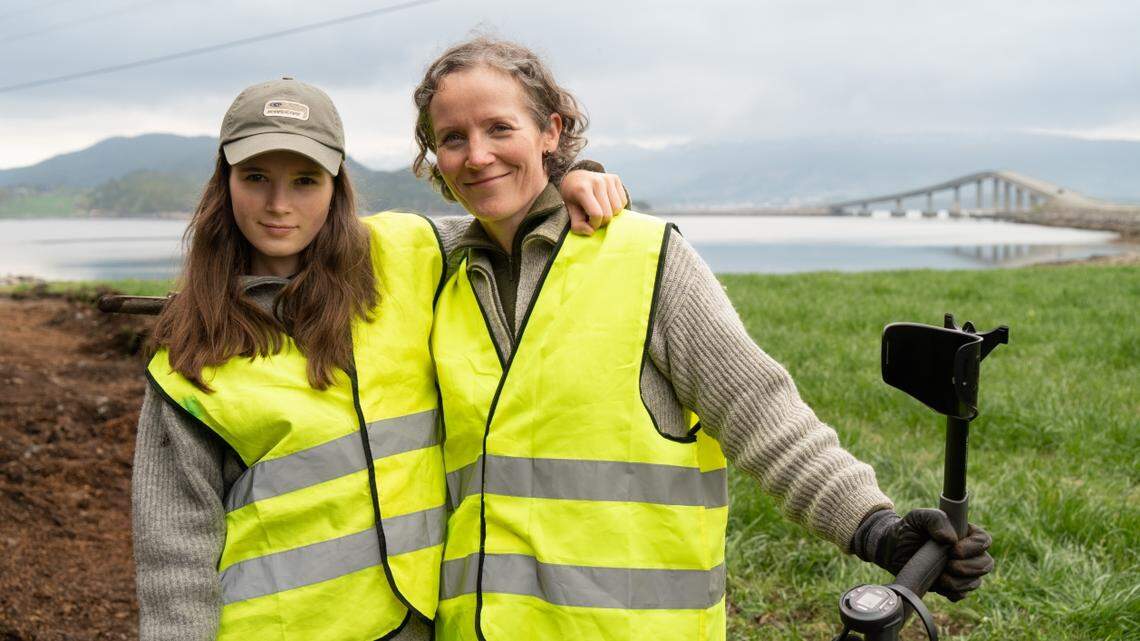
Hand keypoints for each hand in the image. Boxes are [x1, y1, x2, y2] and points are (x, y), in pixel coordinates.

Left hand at [559, 169, 627, 235]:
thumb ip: (577, 224)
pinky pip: (623, 201)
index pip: (596, 214)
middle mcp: (597, 181)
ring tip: (600, 212)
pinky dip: (616, 207)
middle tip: (593, 219)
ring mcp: (608, 178)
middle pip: (608, 213)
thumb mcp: (569, 210)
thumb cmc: (571, 196)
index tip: (588, 223)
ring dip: (610, 215)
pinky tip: (606, 204)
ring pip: (618, 209)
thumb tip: (591, 232)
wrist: (574, 176)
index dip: (594, 224)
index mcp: (583, 189)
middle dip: (602, 222)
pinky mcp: (615, 178)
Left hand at [857, 508, 994, 601]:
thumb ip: (935, 519)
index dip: (973, 548)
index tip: (953, 549)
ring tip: (940, 576)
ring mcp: (959, 571)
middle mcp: (966, 553)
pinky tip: (939, 584)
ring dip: (959, 582)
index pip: (983, 541)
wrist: (891, 548)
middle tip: (948, 564)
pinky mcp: (949, 586)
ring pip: (975, 582)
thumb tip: (951, 538)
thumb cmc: (907, 529)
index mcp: (964, 534)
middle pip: (985, 564)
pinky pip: (961, 595)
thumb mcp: (918, 516)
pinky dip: (952, 592)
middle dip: (969, 567)